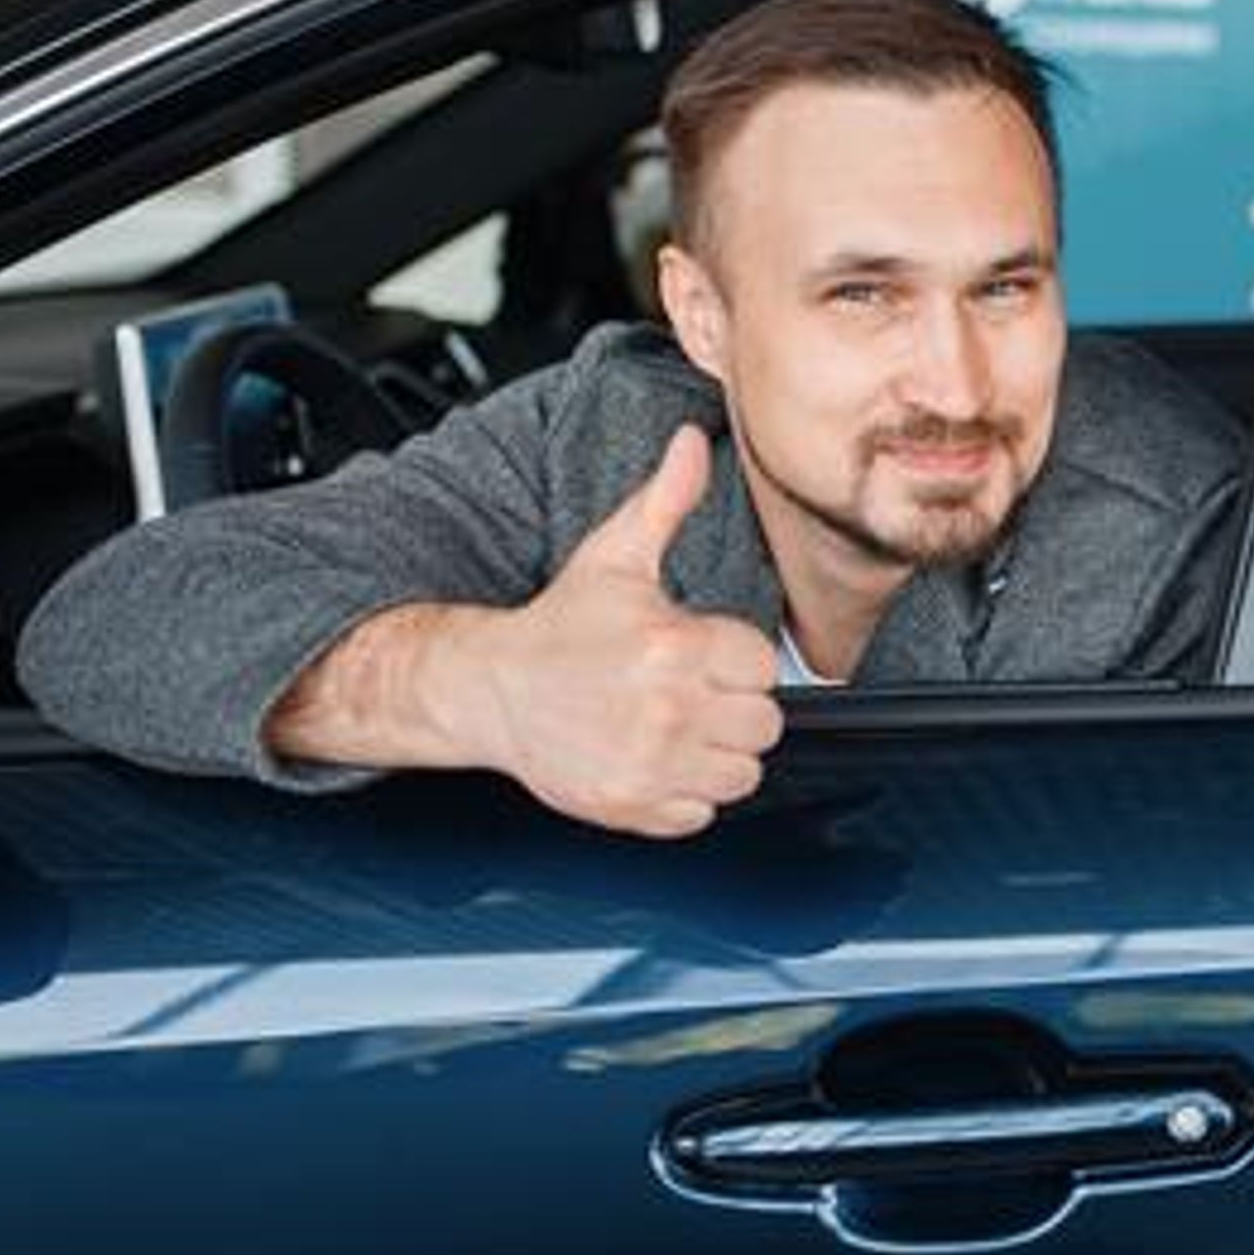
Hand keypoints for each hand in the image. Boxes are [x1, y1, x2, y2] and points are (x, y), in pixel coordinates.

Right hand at [276, 426, 784, 837]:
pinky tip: (656, 758)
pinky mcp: (633, 807)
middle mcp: (667, 710)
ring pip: (742, 773)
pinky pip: (702, 812)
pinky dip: (687, 793)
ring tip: (675, 724)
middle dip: (734, 705)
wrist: (490, 689)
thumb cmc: (559, 625)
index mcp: (672, 646)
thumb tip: (690, 442)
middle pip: (763, 724)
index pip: (763, 666)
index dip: (736, 657)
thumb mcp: (613, 556)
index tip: (702, 651)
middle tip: (689, 689)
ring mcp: (651, 765)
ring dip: (718, 753)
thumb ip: (665, 501)